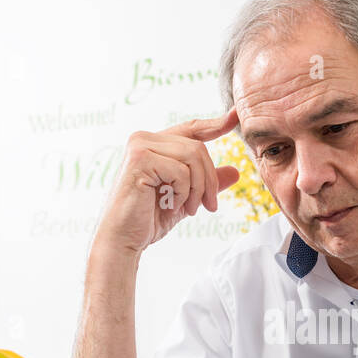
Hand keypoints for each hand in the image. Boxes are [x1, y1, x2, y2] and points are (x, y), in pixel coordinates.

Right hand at [94, 108, 241, 255]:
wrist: (122, 240)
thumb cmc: (147, 221)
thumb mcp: (185, 199)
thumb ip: (205, 183)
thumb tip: (235, 171)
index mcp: (153, 144)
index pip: (190, 129)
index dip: (214, 124)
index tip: (234, 117)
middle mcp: (144, 139)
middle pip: (197, 146)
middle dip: (209, 180)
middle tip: (210, 206)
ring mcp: (140, 146)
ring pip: (193, 156)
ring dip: (199, 188)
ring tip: (189, 210)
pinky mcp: (140, 159)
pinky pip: (181, 170)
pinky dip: (184, 192)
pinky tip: (172, 204)